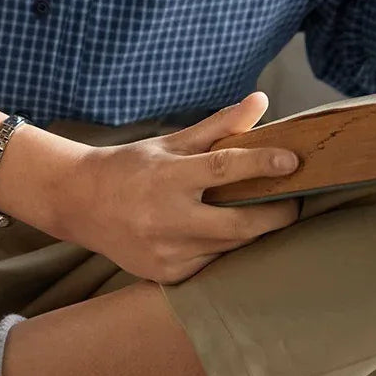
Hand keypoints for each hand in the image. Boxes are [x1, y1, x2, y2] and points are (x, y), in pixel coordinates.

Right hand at [63, 92, 301, 284]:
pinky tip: (229, 235)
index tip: (292, 161)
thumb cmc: (133, 167)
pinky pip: (212, 266)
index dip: (262, 164)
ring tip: (269, 214)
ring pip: (230, 249)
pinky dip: (227, 250)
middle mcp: (166, 219)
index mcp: (168, 177)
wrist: (81, 203)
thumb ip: (220, 125)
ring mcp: (166, 253)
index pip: (224, 169)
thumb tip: (261, 100)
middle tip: (295, 200)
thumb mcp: (172, 142)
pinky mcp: (166, 276)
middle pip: (239, 224)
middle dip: (276, 214)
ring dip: (255, 233)